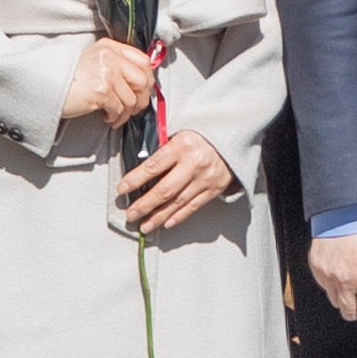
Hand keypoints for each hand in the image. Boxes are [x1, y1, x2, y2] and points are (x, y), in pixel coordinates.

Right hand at [59, 40, 162, 134]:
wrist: (44, 87)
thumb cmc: (67, 79)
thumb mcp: (93, 62)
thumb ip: (115, 65)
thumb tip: (139, 83)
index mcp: (109, 47)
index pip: (143, 60)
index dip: (147, 79)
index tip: (142, 91)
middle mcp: (109, 56)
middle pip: (143, 80)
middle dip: (141, 99)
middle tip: (132, 109)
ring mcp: (106, 72)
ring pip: (131, 98)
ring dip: (125, 113)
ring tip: (115, 115)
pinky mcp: (101, 89)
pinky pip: (119, 109)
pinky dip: (114, 117)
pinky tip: (106, 117)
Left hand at [115, 129, 238, 232]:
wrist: (235, 136)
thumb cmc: (203, 134)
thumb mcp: (181, 133)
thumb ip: (163, 149)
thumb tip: (140, 169)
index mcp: (182, 145)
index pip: (153, 166)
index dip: (134, 180)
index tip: (121, 189)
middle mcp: (194, 163)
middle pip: (164, 190)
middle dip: (144, 205)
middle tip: (130, 214)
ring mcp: (205, 178)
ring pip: (177, 202)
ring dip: (158, 217)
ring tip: (144, 225)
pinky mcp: (214, 189)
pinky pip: (193, 206)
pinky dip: (178, 216)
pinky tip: (165, 223)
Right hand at [311, 227, 356, 327]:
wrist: (348, 208)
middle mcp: (344, 281)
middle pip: (350, 314)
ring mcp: (328, 275)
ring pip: (336, 302)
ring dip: (346, 296)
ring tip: (354, 277)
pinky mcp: (316, 268)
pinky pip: (325, 287)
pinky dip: (333, 284)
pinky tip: (342, 269)